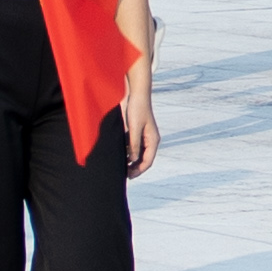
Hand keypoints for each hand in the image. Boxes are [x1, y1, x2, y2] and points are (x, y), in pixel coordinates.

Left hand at [120, 64, 157, 178]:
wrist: (135, 94)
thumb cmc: (137, 109)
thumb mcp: (134, 128)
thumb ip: (134, 144)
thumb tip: (133, 160)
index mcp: (153, 140)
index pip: (148, 161)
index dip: (138, 170)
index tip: (129, 176)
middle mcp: (149, 140)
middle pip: (143, 159)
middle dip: (134, 168)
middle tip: (123, 175)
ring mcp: (143, 136)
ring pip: (138, 154)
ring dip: (130, 161)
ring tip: (120, 168)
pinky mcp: (136, 132)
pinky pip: (133, 146)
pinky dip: (127, 152)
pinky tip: (118, 155)